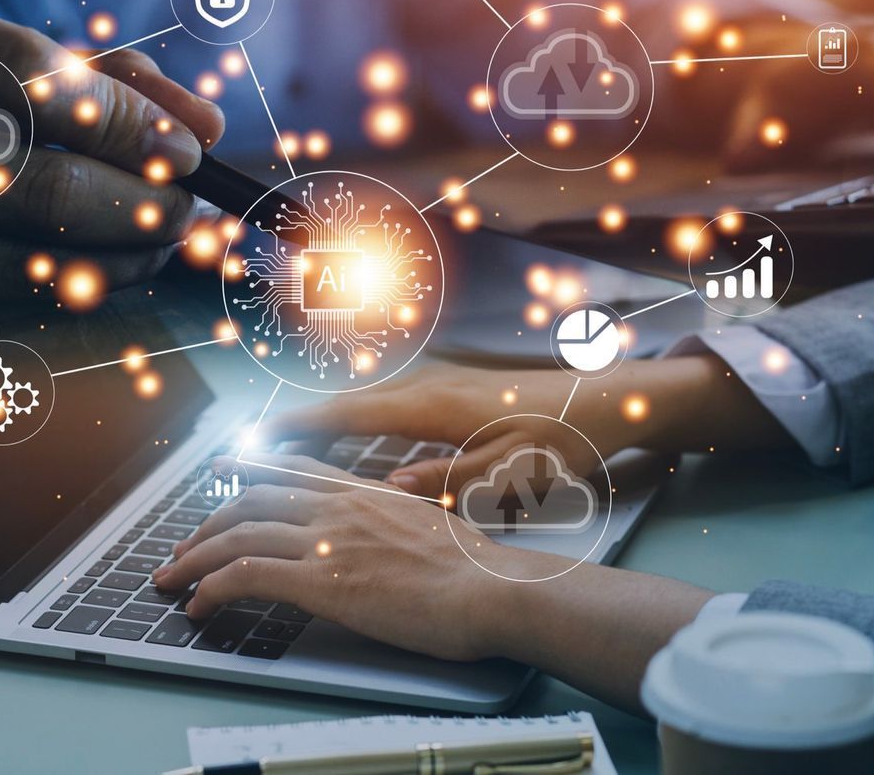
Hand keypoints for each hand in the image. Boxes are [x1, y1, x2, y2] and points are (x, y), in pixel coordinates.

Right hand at [0, 0, 223, 328]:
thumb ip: (86, 75)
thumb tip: (202, 126)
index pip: (27, 78)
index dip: (129, 121)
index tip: (189, 146)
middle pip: (29, 186)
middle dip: (139, 205)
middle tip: (189, 210)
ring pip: (15, 266)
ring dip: (115, 263)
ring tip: (158, 244)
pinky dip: (58, 297)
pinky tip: (94, 274)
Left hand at [155, 455, 537, 661]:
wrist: (493, 590)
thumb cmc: (476, 570)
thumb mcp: (433, 525)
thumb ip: (400, 517)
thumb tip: (394, 523)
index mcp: (365, 492)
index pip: (293, 470)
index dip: (250, 469)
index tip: (223, 468)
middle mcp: (339, 506)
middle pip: (252, 499)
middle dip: (208, 523)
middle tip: (184, 546)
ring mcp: (328, 540)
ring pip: (238, 534)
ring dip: (194, 558)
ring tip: (172, 580)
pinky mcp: (321, 581)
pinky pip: (247, 575)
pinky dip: (211, 588)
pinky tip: (198, 604)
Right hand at [264, 362, 645, 496]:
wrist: (616, 398)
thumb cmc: (566, 437)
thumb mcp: (508, 472)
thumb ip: (445, 482)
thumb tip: (384, 491)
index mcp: (434, 406)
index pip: (349, 416)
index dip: (298, 426)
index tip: (257, 436)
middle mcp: (431, 385)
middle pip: (349, 403)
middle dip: (301, 423)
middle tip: (257, 447)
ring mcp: (445, 383)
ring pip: (370, 401)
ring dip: (330, 420)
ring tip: (291, 442)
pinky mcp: (460, 389)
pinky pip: (393, 402)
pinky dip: (362, 418)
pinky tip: (360, 433)